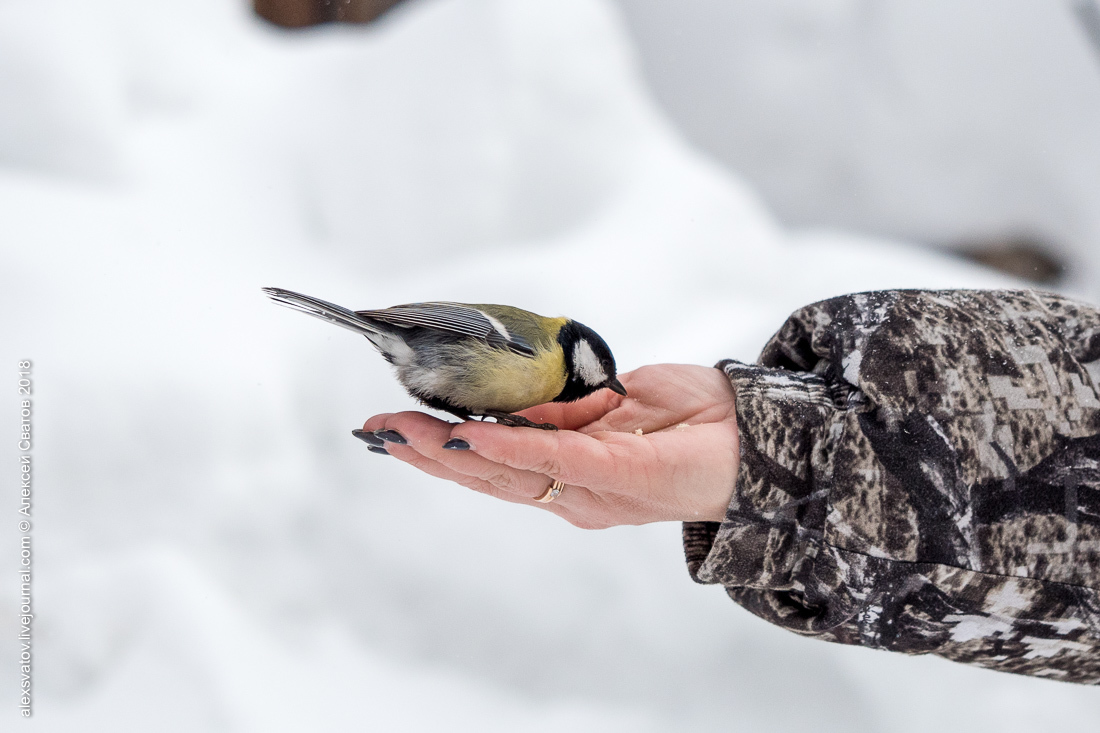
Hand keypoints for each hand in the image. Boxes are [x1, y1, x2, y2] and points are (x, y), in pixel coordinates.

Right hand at [359, 364, 738, 527]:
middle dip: (426, 454)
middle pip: (487, 477)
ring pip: (506, 474)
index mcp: (571, 476)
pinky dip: (505, 447)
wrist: (762, 432)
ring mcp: (592, 490)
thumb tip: (514, 408)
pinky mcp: (617, 476)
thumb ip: (566, 414)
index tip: (391, 432)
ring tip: (400, 432)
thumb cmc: (693, 419)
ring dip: (449, 451)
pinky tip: (466, 434)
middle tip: (373, 431)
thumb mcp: (616, 406)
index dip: (441, 452)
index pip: (494, 467)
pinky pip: (551, 460)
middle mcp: (573, 494)